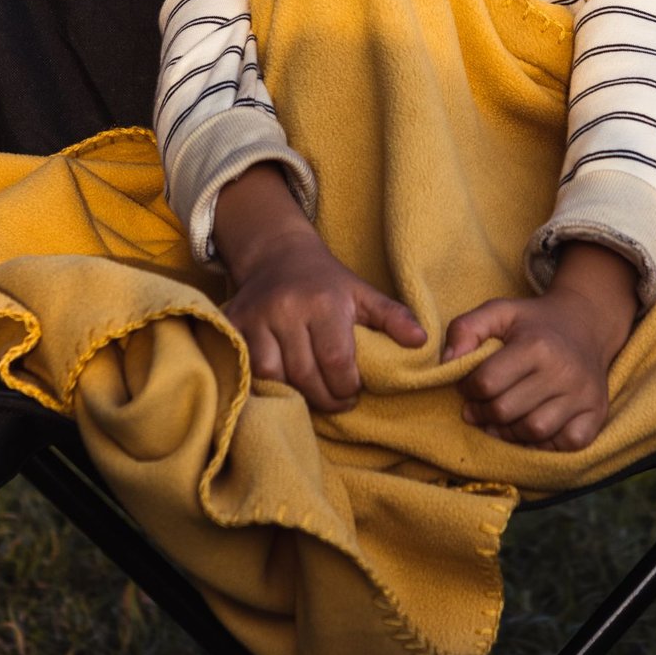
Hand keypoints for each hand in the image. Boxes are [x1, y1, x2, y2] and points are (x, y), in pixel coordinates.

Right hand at [213, 164, 425, 411]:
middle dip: (325, 397)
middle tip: (337, 399)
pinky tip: (282, 384)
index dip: (347, 387)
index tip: (354, 391)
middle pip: (305, 375)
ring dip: (294, 393)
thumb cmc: (327, 281)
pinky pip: (246, 368)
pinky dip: (263, 383)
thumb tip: (421, 342)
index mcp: (323, 302)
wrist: (277, 255)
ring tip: (311, 392)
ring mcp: (255, 317)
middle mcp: (286, 308)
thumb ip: (393, 317)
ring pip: (272, 376)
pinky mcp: (233, 323)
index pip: (337, 361)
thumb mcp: (363, 293)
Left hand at [441, 242, 637, 450]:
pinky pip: (566, 445)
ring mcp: (583, 395)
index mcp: (536, 345)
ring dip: (508, 432)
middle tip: (477, 408)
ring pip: (533, 432)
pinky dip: (544, 444)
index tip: (468, 386)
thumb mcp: (499, 312)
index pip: (487, 382)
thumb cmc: (534, 322)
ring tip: (499, 420)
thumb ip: (466, 329)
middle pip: (506, 411)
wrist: (586, 323)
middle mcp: (563, 372)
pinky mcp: (596, 414)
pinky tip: (530, 430)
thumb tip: (447, 363)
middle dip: (482, 414)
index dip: (467, 388)